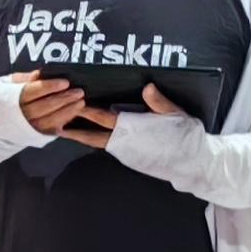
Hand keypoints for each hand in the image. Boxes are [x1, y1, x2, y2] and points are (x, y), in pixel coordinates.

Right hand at [11, 71, 88, 137]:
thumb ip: (23, 79)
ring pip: (50, 120)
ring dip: (67, 111)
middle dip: (63, 99)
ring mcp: (29, 127)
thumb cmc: (3, 99)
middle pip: (44, 106)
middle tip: (78, 92)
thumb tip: (39, 74)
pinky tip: (74, 112)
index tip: (64, 82)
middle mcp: (20, 115)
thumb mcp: (7, 84)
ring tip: (80, 102)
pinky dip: (65, 120)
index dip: (49, 87)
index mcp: (11, 99)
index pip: (33, 91)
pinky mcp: (36, 136)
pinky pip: (52, 129)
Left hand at [62, 82, 181, 151]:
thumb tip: (147, 87)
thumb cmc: (186, 136)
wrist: (194, 164)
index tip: (73, 104)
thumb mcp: (176, 114)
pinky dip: (96, 142)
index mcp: (134, 129)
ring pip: (99, 144)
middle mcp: (126, 143)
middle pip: (93, 136)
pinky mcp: (130, 160)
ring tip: (67, 130)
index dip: (87, 111)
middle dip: (75, 130)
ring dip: (83, 137)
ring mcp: (127, 154)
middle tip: (56, 124)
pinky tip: (92, 136)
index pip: (104, 118)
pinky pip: (108, 148)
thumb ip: (159, 101)